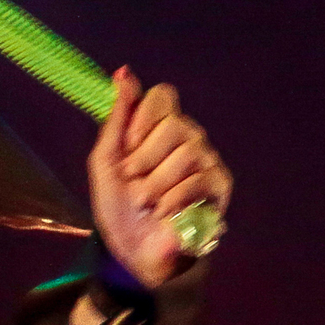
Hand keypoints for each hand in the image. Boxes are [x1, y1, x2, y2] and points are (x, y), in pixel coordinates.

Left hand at [88, 68, 231, 287]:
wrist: (134, 251)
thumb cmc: (119, 208)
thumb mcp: (105, 163)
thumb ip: (115, 119)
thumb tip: (123, 73)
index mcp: (159, 129)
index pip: (162, 96)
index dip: (141, 119)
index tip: (125, 148)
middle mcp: (188, 137)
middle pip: (174, 125)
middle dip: (143, 159)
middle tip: (133, 183)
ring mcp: (207, 160)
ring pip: (187, 152)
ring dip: (155, 184)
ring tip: (146, 202)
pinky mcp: (219, 186)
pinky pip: (198, 180)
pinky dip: (172, 200)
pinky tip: (163, 213)